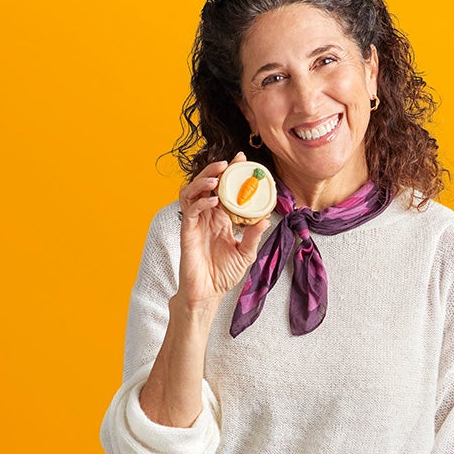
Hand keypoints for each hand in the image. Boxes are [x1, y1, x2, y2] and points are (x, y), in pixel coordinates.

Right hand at [176, 152, 270, 309]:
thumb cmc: (224, 274)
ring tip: (217, 177)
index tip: (242, 160)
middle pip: (206, 185)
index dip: (230, 174)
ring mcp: (195, 223)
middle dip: (215, 170)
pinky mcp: (187, 232)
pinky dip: (201, 203)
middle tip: (228, 163)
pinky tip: (212, 201)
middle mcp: (207, 217)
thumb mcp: (246, 253)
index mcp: (221, 218)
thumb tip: (266, 218)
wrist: (208, 293)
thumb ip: (254, 236)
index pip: (224, 189)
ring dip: (203, 181)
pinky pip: (190, 211)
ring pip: (192, 192)